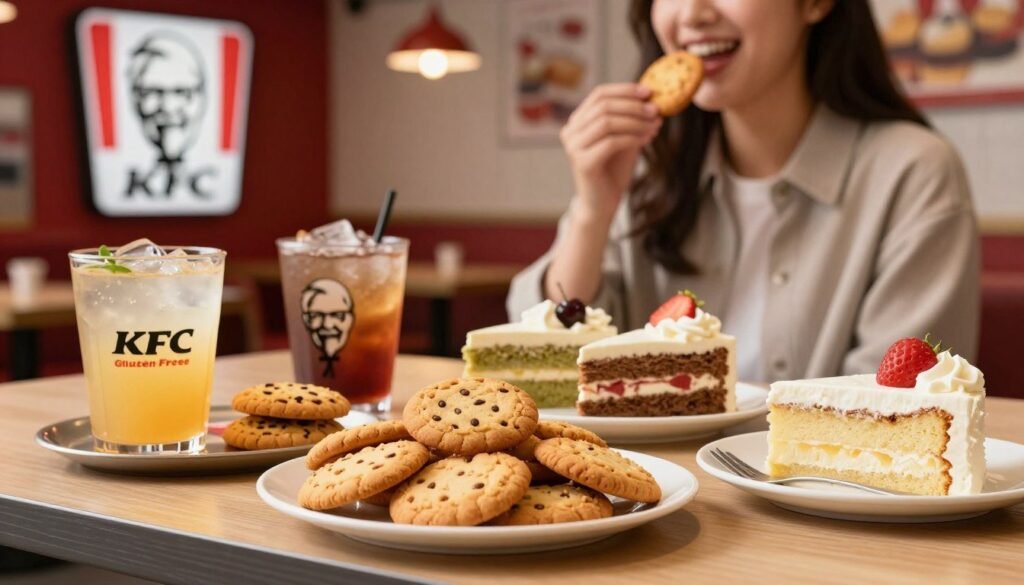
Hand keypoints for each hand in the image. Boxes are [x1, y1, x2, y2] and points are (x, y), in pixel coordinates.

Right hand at [560, 83, 660, 222]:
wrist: (602, 204)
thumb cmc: (613, 171)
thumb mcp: (624, 138)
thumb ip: (631, 119)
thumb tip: (651, 98)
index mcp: (577, 121)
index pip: (599, 94)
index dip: (625, 90)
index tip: (649, 92)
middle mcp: (571, 131)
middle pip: (603, 106)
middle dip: (633, 106)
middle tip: (656, 111)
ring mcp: (574, 147)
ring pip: (607, 122)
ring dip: (635, 122)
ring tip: (654, 126)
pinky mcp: (582, 162)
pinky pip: (611, 142)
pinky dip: (632, 138)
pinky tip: (645, 141)